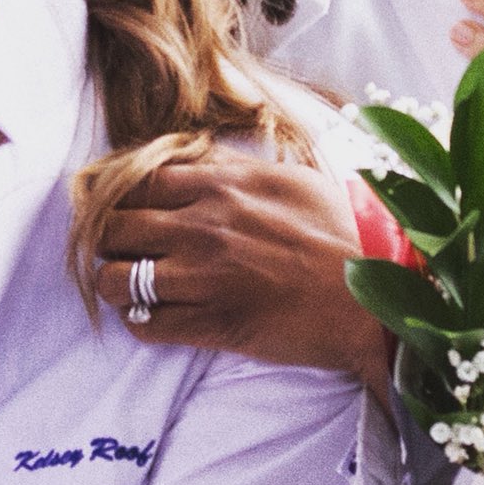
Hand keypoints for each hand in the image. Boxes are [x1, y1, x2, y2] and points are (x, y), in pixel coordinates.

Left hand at [95, 146, 389, 397]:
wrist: (376, 291)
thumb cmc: (340, 230)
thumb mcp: (285, 178)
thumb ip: (231, 168)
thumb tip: (194, 159)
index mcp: (219, 185)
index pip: (134, 182)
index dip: (116, 195)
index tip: (117, 205)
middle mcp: (201, 227)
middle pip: (114, 226)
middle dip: (107, 237)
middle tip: (118, 247)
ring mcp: (204, 278)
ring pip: (117, 279)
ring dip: (114, 282)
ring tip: (128, 285)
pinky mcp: (214, 325)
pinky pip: (146, 324)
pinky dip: (139, 321)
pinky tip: (152, 316)